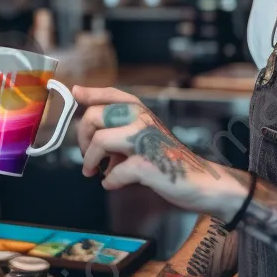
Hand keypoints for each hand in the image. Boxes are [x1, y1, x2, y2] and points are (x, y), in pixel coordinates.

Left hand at [72, 86, 248, 220]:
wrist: (200, 182)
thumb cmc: (167, 159)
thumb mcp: (143, 136)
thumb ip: (118, 128)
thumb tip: (86, 120)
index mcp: (141, 111)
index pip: (110, 93)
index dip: (90, 94)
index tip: (75, 93)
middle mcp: (143, 120)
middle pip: (94, 116)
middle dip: (82, 139)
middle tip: (86, 155)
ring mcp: (145, 141)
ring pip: (100, 141)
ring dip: (90, 161)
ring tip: (94, 172)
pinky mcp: (147, 165)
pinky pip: (114, 173)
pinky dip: (109, 181)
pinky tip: (112, 184)